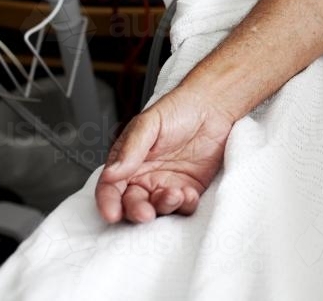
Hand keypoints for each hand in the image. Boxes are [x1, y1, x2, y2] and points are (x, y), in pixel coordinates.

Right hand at [95, 84, 236, 223]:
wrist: (214, 107)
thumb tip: (111, 173)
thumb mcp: (149, 124)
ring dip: (164, 208)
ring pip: (158, 209)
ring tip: (175, 194)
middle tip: (146, 213)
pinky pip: (184, 208)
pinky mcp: (190, 190)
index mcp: (127, 162)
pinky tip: (189, 194)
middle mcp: (144, 178)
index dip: (108, 203)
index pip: (110, 188)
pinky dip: (185, 206)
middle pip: (132, 204)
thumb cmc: (179, 110)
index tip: (112, 214)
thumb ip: (130, 149)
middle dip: (137, 212)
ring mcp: (167, 185)